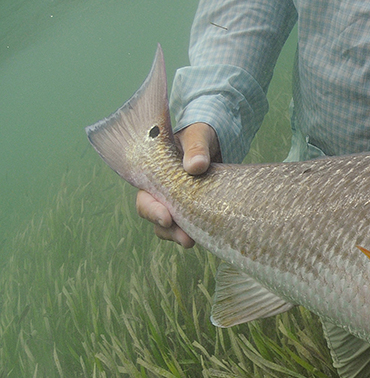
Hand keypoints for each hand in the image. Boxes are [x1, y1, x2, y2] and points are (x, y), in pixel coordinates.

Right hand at [135, 122, 219, 247]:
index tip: (167, 217)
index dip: (152, 210)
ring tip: (192, 241)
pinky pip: (188, 225)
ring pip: (169, 225)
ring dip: (178, 235)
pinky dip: (194, 232)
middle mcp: (161, 190)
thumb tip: (195, 166)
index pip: (145, 196)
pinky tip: (206, 236)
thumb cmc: (200, 135)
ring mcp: (177, 201)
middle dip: (167, 229)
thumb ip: (196, 147)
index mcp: (154, 173)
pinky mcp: (194, 208)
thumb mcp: (198, 135)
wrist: (216, 141)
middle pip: (154, 215)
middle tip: (185, 238)